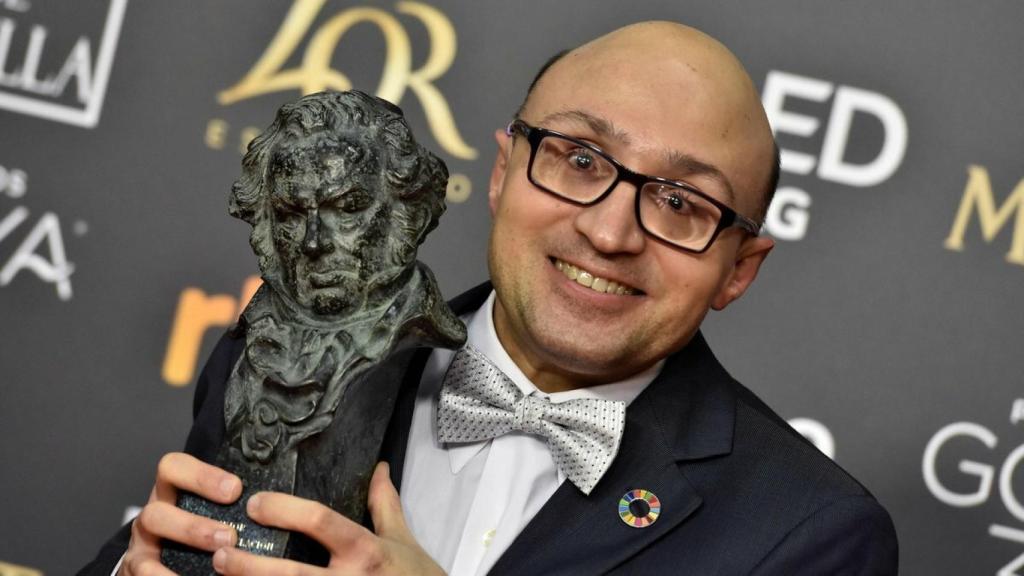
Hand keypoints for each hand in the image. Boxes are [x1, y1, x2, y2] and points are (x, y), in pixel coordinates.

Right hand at [118, 452, 241, 574]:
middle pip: (157, 511)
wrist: (164, 560)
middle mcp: (153, 513)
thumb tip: (271, 506)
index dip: (202, 477)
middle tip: (229, 538)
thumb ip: (229, 506)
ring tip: (215, 562)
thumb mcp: (209, 510)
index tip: (235, 490)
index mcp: (172, 491)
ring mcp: (142, 543)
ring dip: (182, 550)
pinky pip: (145, 572)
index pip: (174, 468)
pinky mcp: (137, 567)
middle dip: (193, 527)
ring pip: (149, 539)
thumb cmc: (199, 529)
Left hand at [211, 462, 443, 575]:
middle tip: (221, 550)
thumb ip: (384, 504)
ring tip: (220, 575)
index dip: (284, 510)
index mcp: (367, 550)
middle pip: (291, 573)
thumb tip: (378, 467)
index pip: (321, 521)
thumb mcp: (403, 540)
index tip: (256, 504)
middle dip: (249, 564)